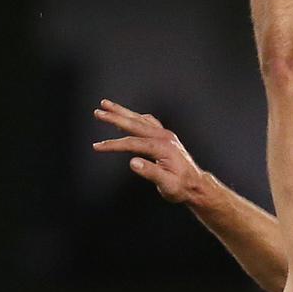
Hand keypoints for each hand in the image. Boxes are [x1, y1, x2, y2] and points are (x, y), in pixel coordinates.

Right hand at [92, 99, 207, 204]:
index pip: (132, 143)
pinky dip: (135, 118)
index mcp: (163, 147)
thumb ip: (150, 172)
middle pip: (135, 124)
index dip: (113, 144)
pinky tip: (127, 117)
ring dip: (123, 112)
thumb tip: (133, 162)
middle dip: (115, 117)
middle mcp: (164, 137)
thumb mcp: (166, 184)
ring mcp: (165, 135)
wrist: (195, 184)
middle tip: (98, 111)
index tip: (97, 146)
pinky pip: (147, 122)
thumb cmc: (181, 186)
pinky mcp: (165, 137)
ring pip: (140, 120)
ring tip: (107, 105)